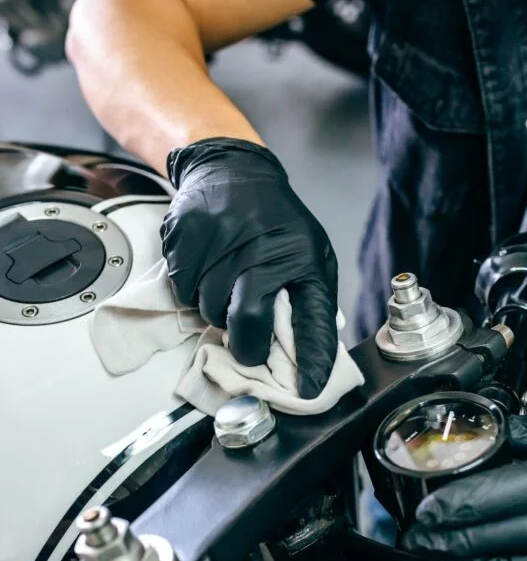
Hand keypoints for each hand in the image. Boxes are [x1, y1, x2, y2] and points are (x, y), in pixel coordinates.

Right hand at [162, 137, 337, 398]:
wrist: (231, 170)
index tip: (308, 390)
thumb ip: (309, 302)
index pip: (310, 317)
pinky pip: (182, 290)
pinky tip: (207, 269)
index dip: (310, 359)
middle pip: (245, 320)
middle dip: (246, 343)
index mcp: (300, 254)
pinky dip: (192, 291)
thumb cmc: (275, 222)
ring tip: (228, 286)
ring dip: (216, 311)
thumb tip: (311, 359)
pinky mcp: (185, 235)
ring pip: (208, 309)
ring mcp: (218, 238)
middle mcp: (260, 246)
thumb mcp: (308, 255)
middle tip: (249, 342)